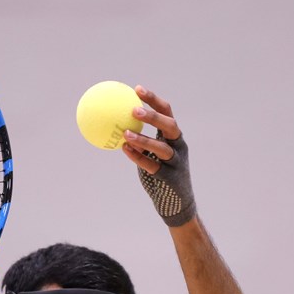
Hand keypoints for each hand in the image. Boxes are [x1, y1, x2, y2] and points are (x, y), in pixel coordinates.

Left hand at [120, 85, 196, 226]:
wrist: (176, 204)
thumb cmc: (160, 174)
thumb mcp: (151, 155)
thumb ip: (139, 141)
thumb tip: (115, 125)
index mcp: (174, 136)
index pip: (167, 112)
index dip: (153, 100)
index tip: (137, 89)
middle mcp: (178, 146)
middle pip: (170, 125)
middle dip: (153, 116)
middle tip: (134, 110)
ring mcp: (176, 162)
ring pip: (162, 148)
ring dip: (143, 139)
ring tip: (126, 133)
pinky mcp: (171, 178)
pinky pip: (152, 166)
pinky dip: (138, 158)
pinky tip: (125, 150)